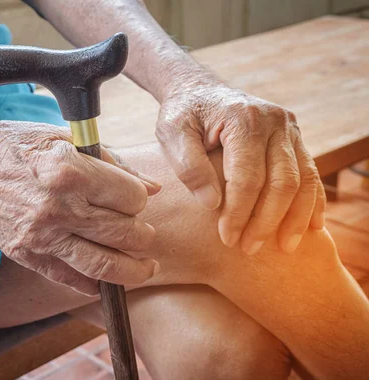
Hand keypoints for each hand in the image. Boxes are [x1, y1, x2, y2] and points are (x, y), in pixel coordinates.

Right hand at [0, 120, 160, 295]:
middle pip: (124, 233)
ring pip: (104, 265)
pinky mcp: (27, 255)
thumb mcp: (64, 139)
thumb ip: (112, 164)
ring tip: (145, 267)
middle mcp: (57, 208)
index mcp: (69, 171)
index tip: (135, 198)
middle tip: (145, 234)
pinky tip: (107, 280)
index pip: (130, 197)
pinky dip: (94, 284)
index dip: (139, 198)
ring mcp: (41, 236)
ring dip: (133, 270)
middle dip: (143, 235)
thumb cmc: (15, 146)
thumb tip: (151, 188)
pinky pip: (70, 278)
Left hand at [156, 84, 325, 254]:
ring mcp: (289, 129)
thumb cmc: (183, 114)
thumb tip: (211, 204)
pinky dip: (312, 202)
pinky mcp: (294, 138)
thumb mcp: (172, 133)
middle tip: (249, 248)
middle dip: (267, 221)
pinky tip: (310, 227)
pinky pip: (310, 173)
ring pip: (303, 180)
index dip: (238, 212)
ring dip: (295, 217)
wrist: (199, 89)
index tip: (226, 238)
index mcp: (243, 119)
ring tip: (284, 247)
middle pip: (282, 181)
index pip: (247, 177)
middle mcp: (274, 122)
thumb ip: (189, 166)